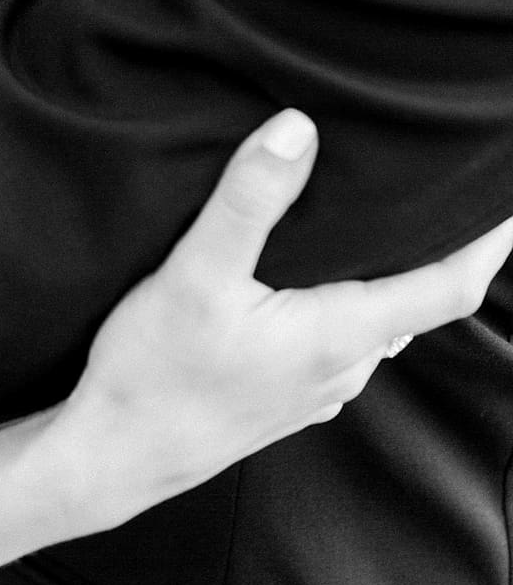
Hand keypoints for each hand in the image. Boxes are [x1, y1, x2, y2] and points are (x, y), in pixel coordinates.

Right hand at [43, 110, 512, 536]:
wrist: (111, 456)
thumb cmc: (153, 372)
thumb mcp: (194, 274)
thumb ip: (249, 200)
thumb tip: (298, 128)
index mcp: (336, 334)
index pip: (445, 288)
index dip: (485, 243)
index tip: (506, 205)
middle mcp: (341, 365)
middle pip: (415, 300)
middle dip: (436, 247)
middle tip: (441, 192)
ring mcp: (315, 386)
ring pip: (377, 320)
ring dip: (391, 274)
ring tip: (387, 222)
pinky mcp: (286, 393)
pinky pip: (343, 339)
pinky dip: (351, 300)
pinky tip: (319, 279)